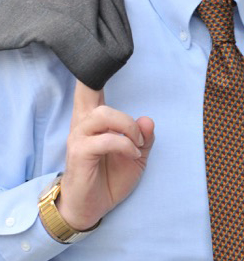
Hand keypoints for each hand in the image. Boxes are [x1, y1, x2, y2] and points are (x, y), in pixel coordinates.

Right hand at [58, 80, 154, 229]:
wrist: (90, 208)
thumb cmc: (109, 177)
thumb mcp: (136, 155)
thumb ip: (144, 137)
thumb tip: (148, 119)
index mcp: (93, 118)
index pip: (88, 87)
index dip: (92, 71)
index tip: (101, 52)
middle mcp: (82, 123)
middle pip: (89, 91)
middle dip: (112, 94)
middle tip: (137, 128)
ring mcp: (79, 137)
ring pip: (103, 115)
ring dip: (128, 126)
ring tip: (137, 143)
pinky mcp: (80, 154)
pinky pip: (106, 140)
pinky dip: (125, 145)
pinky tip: (132, 154)